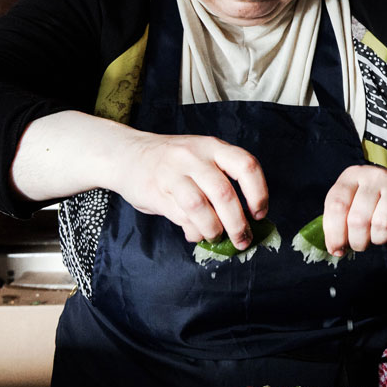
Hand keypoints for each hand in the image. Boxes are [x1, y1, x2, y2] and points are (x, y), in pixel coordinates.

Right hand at [117, 131, 267, 249]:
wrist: (127, 155)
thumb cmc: (173, 161)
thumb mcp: (202, 157)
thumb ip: (222, 181)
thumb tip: (245, 219)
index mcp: (213, 146)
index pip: (246, 166)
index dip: (259, 193)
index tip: (259, 214)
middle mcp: (194, 156)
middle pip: (224, 194)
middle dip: (237, 223)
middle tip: (242, 239)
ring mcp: (173, 173)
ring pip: (201, 207)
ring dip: (213, 229)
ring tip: (217, 237)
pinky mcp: (156, 191)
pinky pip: (181, 216)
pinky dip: (193, 230)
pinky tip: (196, 233)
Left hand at [321, 164, 386, 256]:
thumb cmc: (374, 197)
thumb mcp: (351, 197)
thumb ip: (337, 219)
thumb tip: (335, 248)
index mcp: (353, 175)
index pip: (336, 205)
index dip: (333, 233)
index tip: (336, 248)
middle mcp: (376, 177)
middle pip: (358, 219)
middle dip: (355, 241)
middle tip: (358, 243)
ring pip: (381, 225)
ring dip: (376, 239)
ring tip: (376, 235)